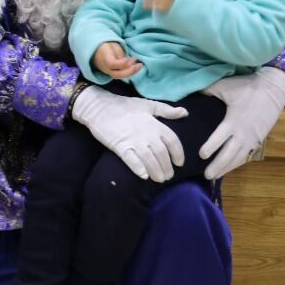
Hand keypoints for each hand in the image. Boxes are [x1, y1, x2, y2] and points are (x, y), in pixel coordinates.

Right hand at [70, 85, 188, 181]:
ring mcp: (132, 141)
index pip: (172, 141)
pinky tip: (143, 176)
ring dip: (155, 171)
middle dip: (167, 167)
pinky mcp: (119, 146)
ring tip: (159, 179)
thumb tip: (185, 113)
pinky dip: (138, 169)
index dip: (178, 154)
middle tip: (168, 176)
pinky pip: (131, 160)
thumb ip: (167, 110)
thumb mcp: (148, 105)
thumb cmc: (125, 106)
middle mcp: (146, 134)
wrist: (99, 107)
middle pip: (161, 154)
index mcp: (155, 124)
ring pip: (149, 159)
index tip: (179, 163)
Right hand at [91, 41, 141, 79]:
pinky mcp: (111, 73)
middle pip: (117, 74)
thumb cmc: (106, 46)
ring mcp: (108, 72)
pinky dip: (129, 72)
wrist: (95, 51)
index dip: (121, 63)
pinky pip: (120, 74)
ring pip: (120, 76)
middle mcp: (105, 68)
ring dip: (132, 72)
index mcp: (104, 58)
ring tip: (140, 65)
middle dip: (130, 71)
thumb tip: (128, 63)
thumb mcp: (113, 45)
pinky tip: (136, 66)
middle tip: (139, 64)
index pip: (112, 64)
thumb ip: (120, 54)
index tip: (128, 58)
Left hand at [199, 67, 284, 178]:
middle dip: (218, 165)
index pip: (221, 137)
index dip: (212, 146)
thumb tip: (189, 90)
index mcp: (233, 120)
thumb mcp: (226, 86)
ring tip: (215, 176)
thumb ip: (207, 90)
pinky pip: (246, 154)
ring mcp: (252, 137)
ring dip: (227, 167)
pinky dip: (237, 163)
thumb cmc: (247, 87)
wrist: (273, 89)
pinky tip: (228, 168)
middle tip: (207, 175)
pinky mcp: (258, 139)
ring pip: (239, 157)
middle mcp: (243, 132)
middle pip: (230, 153)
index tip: (201, 155)